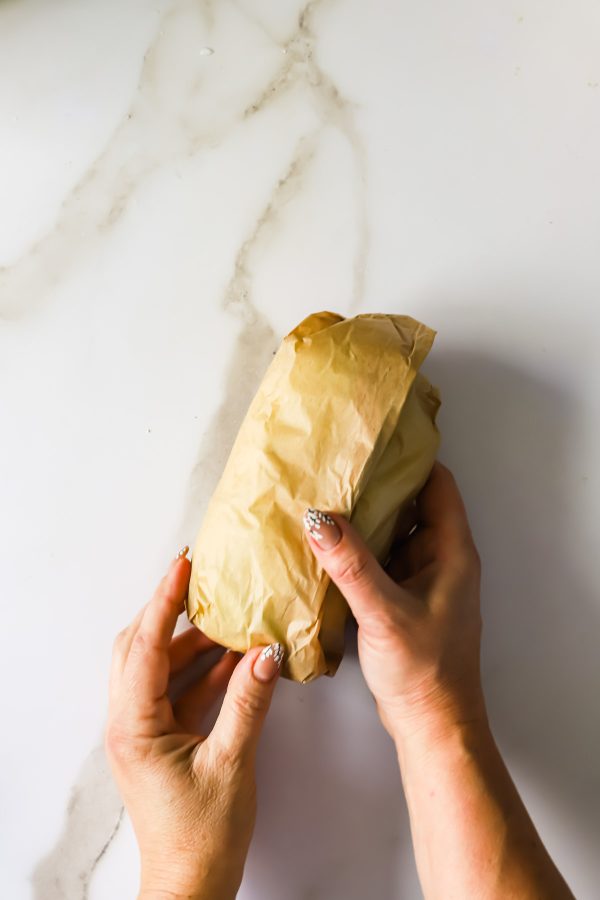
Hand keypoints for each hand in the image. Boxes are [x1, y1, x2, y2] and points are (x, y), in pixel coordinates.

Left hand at [106, 549, 282, 899]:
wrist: (191, 887)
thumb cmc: (203, 836)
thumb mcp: (232, 763)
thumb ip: (249, 702)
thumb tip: (267, 651)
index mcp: (134, 725)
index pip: (146, 646)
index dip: (164, 601)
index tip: (182, 564)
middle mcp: (129, 722)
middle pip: (140, 647)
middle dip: (169, 612)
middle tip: (200, 580)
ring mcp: (143, 730)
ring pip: (158, 667)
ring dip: (190, 642)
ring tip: (227, 615)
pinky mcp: (160, 739)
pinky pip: (176, 689)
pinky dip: (200, 670)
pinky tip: (233, 657)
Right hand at [304, 461, 484, 743]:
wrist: (432, 725)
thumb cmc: (425, 670)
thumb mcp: (384, 612)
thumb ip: (351, 565)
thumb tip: (319, 519)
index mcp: (451, 552)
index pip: (437, 486)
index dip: (410, 459)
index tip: (374, 440)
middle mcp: (439, 559)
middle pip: (410, 505)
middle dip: (377, 486)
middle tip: (337, 465)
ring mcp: (420, 580)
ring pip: (391, 534)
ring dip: (364, 520)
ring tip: (325, 497)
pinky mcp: (401, 600)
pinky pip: (379, 561)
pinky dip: (357, 551)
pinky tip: (327, 545)